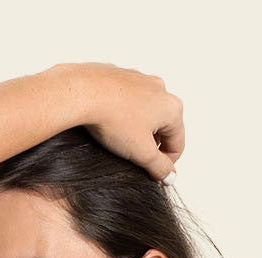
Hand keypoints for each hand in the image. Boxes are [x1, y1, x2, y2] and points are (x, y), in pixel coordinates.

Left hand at [62, 63, 184, 180]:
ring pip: (146, 113)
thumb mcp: (141, 153)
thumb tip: (169, 176)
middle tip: (134, 158)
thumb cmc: (113, 119)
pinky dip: (124, 115)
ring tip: (120, 140)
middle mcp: (160, 90)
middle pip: (163, 128)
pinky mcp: (122, 76)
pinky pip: (129, 102)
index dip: (166, 164)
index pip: (177, 145)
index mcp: (172, 108)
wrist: (84, 93)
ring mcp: (141, 80)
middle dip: (151, 145)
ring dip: (138, 130)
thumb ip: (160, 167)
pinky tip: (111, 124)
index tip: (153, 173)